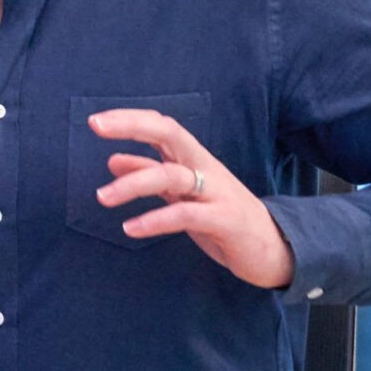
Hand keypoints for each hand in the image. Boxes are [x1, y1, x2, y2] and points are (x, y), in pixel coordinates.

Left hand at [88, 109, 296, 288]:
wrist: (275, 250)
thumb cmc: (222, 218)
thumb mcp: (182, 195)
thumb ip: (150, 175)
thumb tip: (113, 160)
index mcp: (194, 160)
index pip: (162, 127)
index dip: (130, 120)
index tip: (95, 121)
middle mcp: (205, 169)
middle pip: (170, 134)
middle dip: (133, 125)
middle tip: (96, 126)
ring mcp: (217, 193)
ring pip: (172, 176)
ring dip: (132, 184)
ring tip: (102, 197)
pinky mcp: (225, 221)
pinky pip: (185, 215)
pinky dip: (154, 220)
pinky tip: (130, 228)